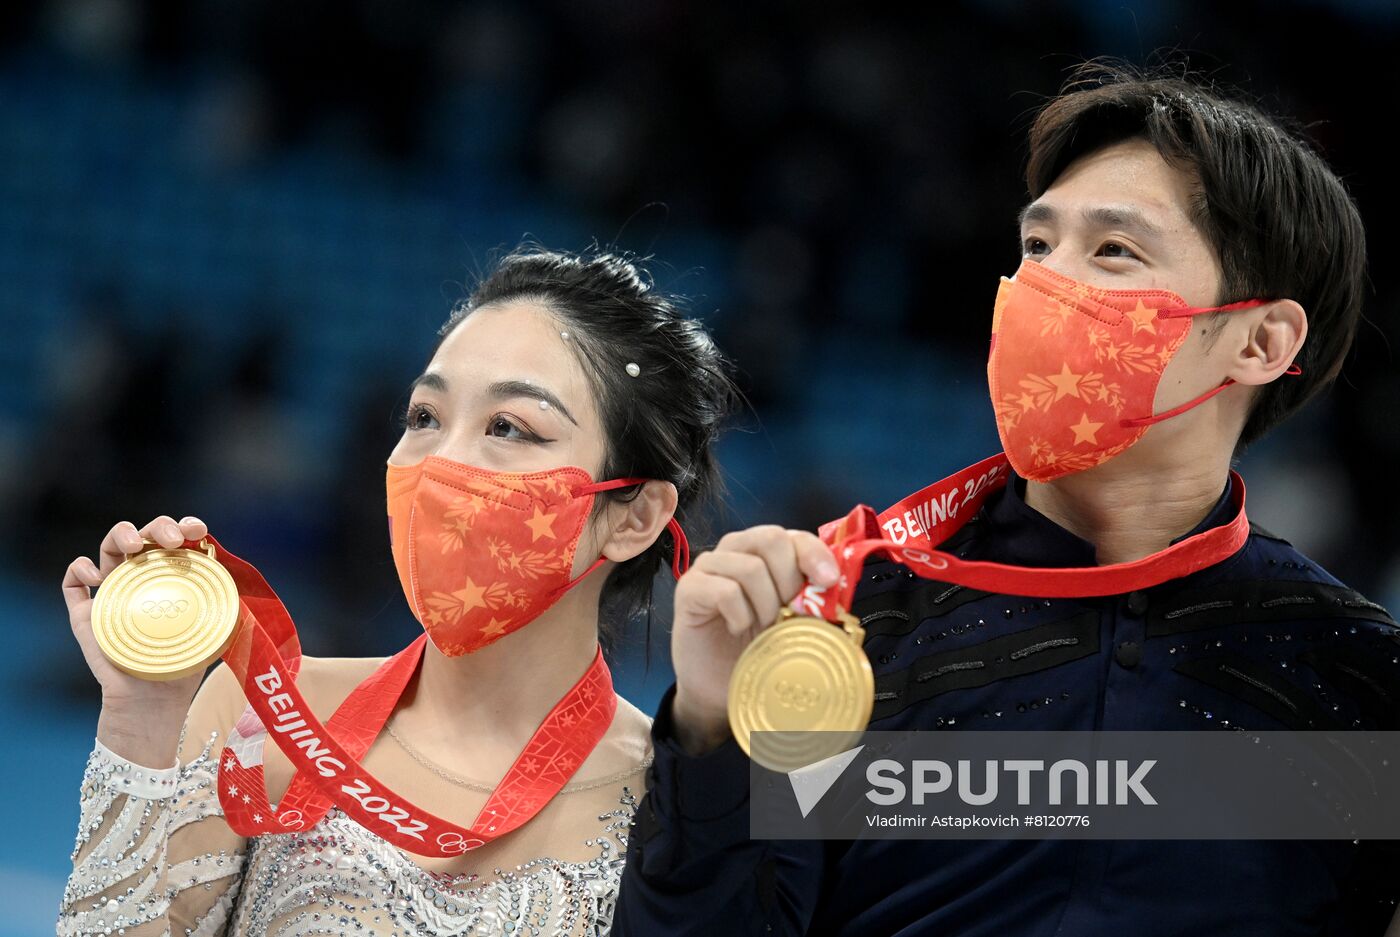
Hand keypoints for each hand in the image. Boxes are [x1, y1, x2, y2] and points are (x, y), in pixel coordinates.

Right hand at [63, 515, 211, 765]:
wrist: (153, 700)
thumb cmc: (183, 661)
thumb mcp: (212, 630)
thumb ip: (224, 606)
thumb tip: (242, 585)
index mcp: (171, 574)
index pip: (176, 539)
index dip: (185, 526)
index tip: (198, 529)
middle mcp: (141, 576)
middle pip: (144, 535)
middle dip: (158, 527)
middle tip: (173, 540)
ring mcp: (112, 591)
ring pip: (108, 548)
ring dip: (119, 535)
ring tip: (134, 545)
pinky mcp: (85, 612)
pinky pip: (72, 583)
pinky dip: (79, 569)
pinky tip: (96, 577)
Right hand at [669, 524, 838, 754]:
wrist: (717, 685)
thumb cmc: (756, 650)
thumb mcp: (793, 626)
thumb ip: (813, 605)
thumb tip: (841, 597)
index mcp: (767, 554)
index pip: (795, 536)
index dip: (815, 554)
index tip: (828, 580)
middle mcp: (737, 550)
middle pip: (772, 539)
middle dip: (788, 581)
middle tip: (786, 615)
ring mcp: (710, 566)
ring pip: (749, 567)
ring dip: (765, 604)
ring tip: (762, 628)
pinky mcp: (690, 588)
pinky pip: (724, 590)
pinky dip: (739, 614)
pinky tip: (738, 629)